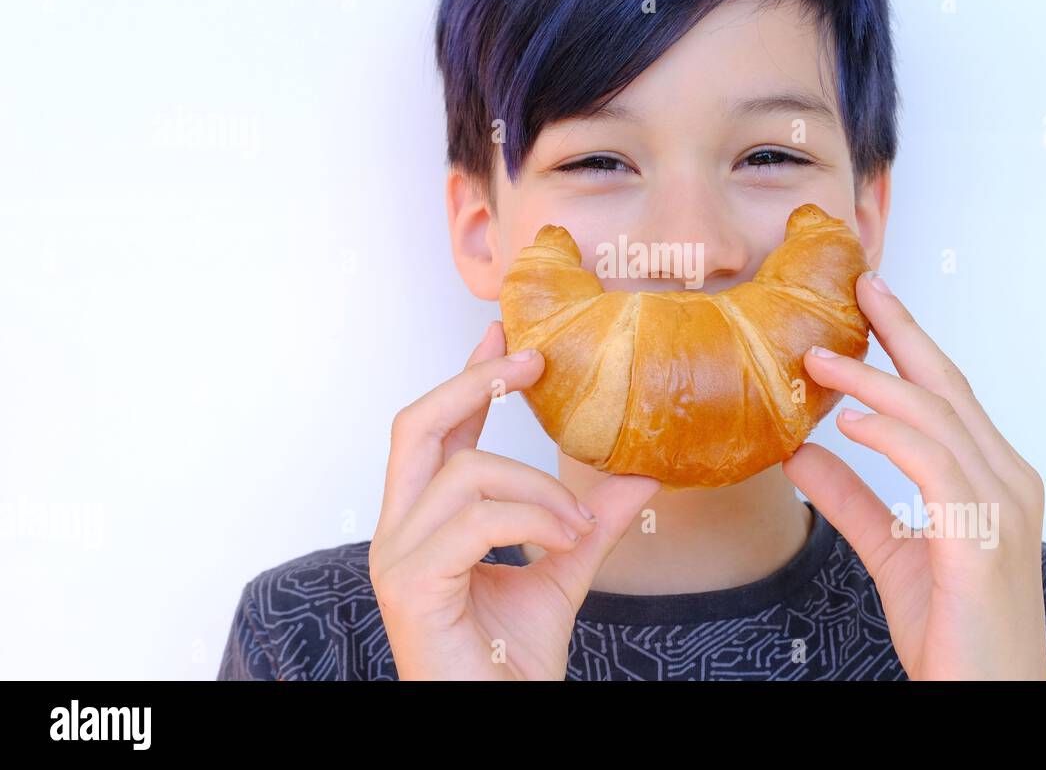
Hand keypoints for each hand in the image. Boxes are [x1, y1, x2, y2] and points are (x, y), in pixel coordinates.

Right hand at [369, 320, 660, 679]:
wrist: (499, 721)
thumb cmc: (511, 664)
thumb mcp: (561, 573)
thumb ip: (586, 522)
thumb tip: (637, 474)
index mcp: (426, 523)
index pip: (437, 432)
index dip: (468, 378)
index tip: (504, 335)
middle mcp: (399, 532)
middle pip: (417, 425)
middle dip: (476, 383)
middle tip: (533, 361)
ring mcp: (397, 556)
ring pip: (465, 471)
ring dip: (538, 486)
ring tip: (578, 522)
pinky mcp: (410, 583)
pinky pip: (476, 519)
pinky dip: (532, 518)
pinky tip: (564, 539)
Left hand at [785, 271, 1045, 679]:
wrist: (989, 700)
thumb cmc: (954, 632)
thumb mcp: (890, 552)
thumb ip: (851, 499)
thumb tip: (802, 451)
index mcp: (991, 478)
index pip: (945, 394)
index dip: (908, 344)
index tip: (870, 302)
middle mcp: (1007, 480)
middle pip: (947, 386)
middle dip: (901, 331)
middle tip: (857, 286)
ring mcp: (1002, 507)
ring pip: (936, 418)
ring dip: (874, 382)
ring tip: (817, 361)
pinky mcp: (982, 539)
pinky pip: (934, 466)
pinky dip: (891, 434)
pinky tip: (849, 422)